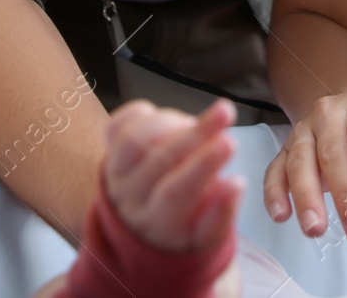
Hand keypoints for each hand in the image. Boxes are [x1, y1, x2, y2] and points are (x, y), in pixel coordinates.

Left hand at [102, 98, 244, 254]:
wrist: (144, 227)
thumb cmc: (186, 224)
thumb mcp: (208, 235)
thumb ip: (222, 212)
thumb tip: (236, 184)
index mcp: (159, 225)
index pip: (176, 193)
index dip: (203, 165)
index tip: (230, 142)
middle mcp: (132, 200)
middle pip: (159, 161)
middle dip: (197, 133)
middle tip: (226, 112)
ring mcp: (117, 174)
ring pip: (134, 140)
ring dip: (170, 123)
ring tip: (194, 125)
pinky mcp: (110, 151)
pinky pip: (117, 125)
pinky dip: (143, 114)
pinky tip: (169, 120)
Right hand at [261, 86, 346, 242]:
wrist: (345, 114)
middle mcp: (330, 112)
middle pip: (333, 152)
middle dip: (345, 194)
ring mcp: (303, 131)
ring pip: (301, 162)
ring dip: (308, 198)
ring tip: (316, 230)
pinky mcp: (284, 151)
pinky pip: (275, 171)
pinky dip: (275, 193)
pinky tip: (281, 216)